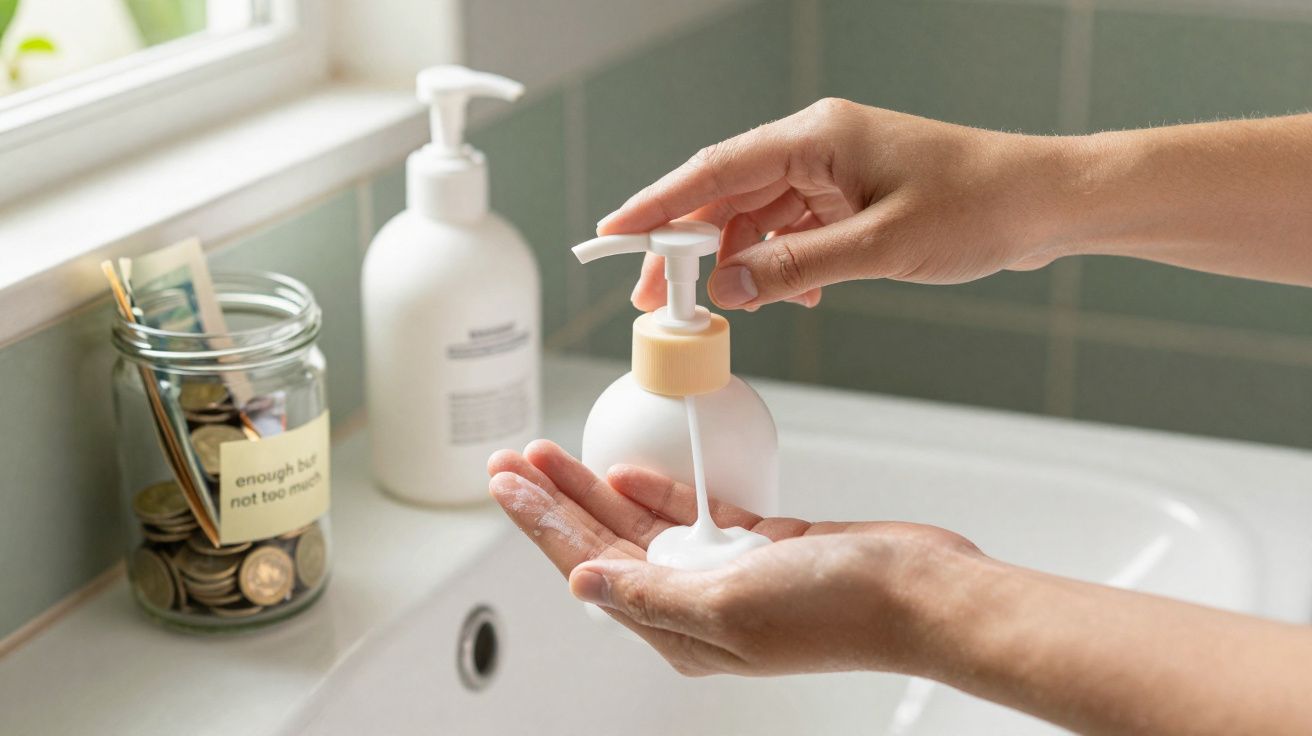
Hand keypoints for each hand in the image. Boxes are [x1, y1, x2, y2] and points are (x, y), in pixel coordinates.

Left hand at [486, 440, 983, 676]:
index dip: (542, 523)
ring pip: (643, 525)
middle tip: (514, 460)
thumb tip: (584, 583)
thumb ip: (652, 593)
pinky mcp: (760, 544)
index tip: (506, 484)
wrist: (920, 592)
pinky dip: (661, 490)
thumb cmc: (840, 610)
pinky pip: (695, 513)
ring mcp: (728, 573)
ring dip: (597, 488)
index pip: (588, 566)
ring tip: (554, 455)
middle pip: (605, 542)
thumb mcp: (730, 603)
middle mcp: (697, 605)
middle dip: (556, 500)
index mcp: (681, 630)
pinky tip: (629, 472)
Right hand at [598, 98, 1073, 310]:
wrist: (1046, 202)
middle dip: (687, 246)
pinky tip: (785, 299)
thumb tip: (728, 289)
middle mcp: (817, 146)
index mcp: (816, 138)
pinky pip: (795, 231)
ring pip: (758, 218)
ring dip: (734, 263)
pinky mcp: (852, 197)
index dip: (658, 205)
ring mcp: (835, 171)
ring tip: (714, 311)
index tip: (614, 233)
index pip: (715, 170)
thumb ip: (795, 268)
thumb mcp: (879, 247)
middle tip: (651, 296)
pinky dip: (780, 266)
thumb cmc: (978, 206)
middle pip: (727, 196)